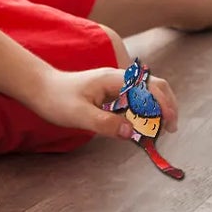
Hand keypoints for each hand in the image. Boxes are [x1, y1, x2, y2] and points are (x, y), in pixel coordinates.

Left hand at [25, 66, 179, 138]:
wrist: (41, 88)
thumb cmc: (57, 100)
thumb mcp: (79, 116)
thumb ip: (105, 123)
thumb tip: (132, 132)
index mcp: (115, 80)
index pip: (150, 87)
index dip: (163, 105)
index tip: (168, 125)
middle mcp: (120, 78)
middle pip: (155, 85)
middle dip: (168, 105)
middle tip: (171, 128)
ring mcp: (118, 84)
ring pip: (148, 91)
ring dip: (158, 108)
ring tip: (160, 130)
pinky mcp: (113, 92)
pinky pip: (137, 98)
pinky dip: (146, 110)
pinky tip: (142, 124)